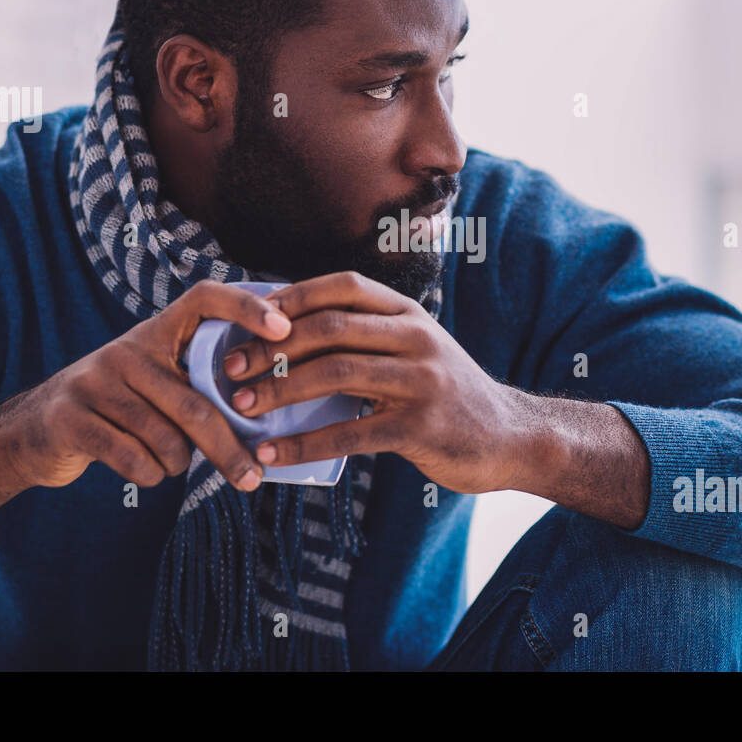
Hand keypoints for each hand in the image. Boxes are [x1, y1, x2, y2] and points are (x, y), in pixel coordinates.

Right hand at [0, 280, 292, 492]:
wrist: (35, 432)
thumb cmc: (120, 410)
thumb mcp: (156, 382)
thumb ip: (200, 384)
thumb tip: (272, 409)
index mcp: (155, 333)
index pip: (204, 298)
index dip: (245, 307)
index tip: (285, 329)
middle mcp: (126, 349)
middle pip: (195, 404)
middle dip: (229, 448)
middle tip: (253, 478)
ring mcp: (95, 381)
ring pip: (167, 439)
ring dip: (178, 465)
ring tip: (171, 463)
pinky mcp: (71, 417)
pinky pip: (134, 459)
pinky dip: (150, 475)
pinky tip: (145, 470)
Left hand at [219, 271, 533, 494]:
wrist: (510, 437)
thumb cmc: (446, 395)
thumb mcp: (416, 350)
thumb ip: (370, 337)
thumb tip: (290, 335)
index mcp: (409, 314)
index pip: (344, 288)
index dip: (293, 297)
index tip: (248, 317)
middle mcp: (417, 338)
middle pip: (331, 329)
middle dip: (272, 347)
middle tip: (231, 369)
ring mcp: (421, 381)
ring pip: (336, 374)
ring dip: (280, 390)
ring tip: (241, 408)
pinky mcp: (420, 427)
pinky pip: (350, 433)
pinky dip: (304, 443)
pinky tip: (273, 453)